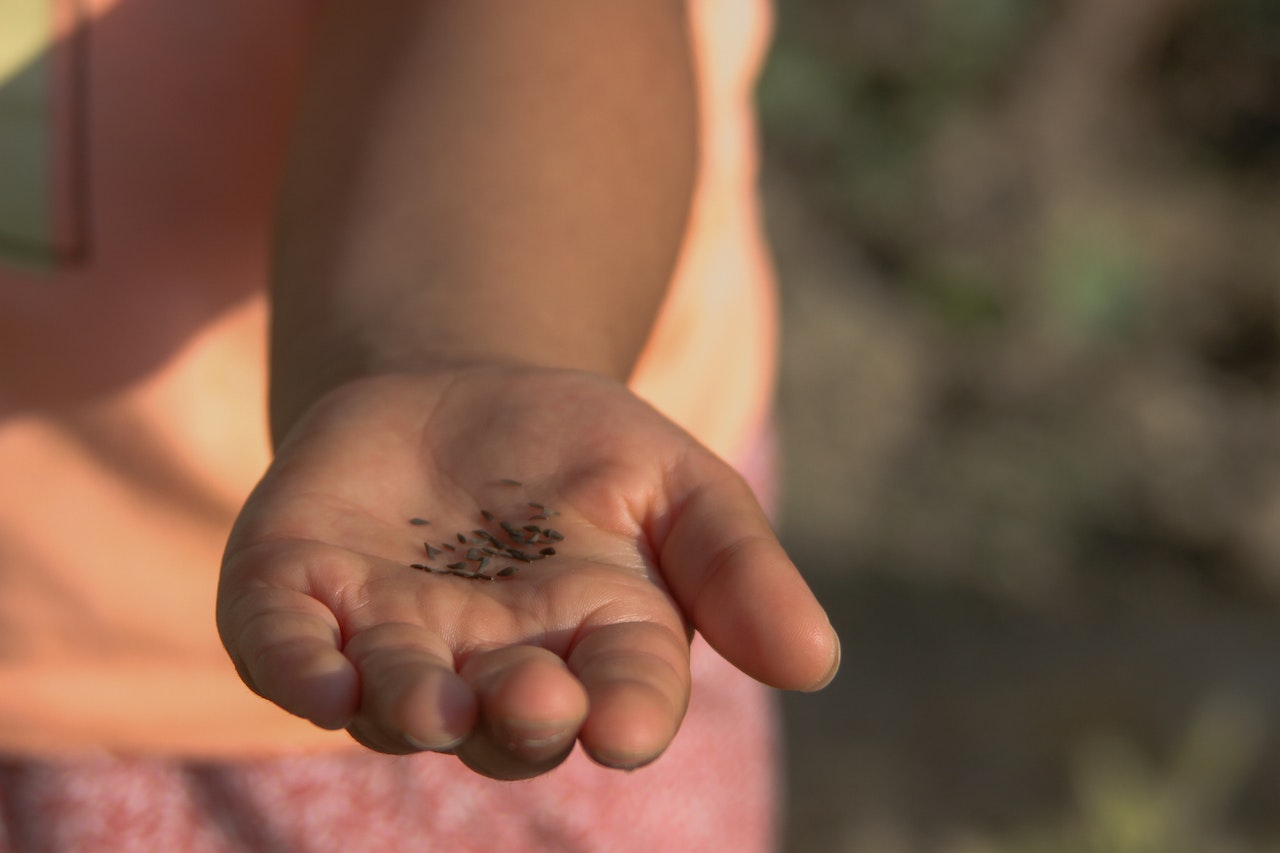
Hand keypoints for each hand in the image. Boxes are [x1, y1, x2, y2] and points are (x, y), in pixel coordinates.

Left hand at [217, 367, 838, 779]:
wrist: (458, 391)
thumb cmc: (582, 450)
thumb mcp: (677, 481)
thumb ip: (737, 565)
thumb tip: (815, 663)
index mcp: (595, 645)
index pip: (624, 695)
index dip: (627, 714)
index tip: (627, 724)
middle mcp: (494, 668)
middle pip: (509, 724)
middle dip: (521, 722)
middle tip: (533, 700)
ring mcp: (392, 640)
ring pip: (397, 704)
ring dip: (411, 709)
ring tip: (431, 702)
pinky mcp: (301, 598)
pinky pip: (286, 650)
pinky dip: (295, 669)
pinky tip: (314, 676)